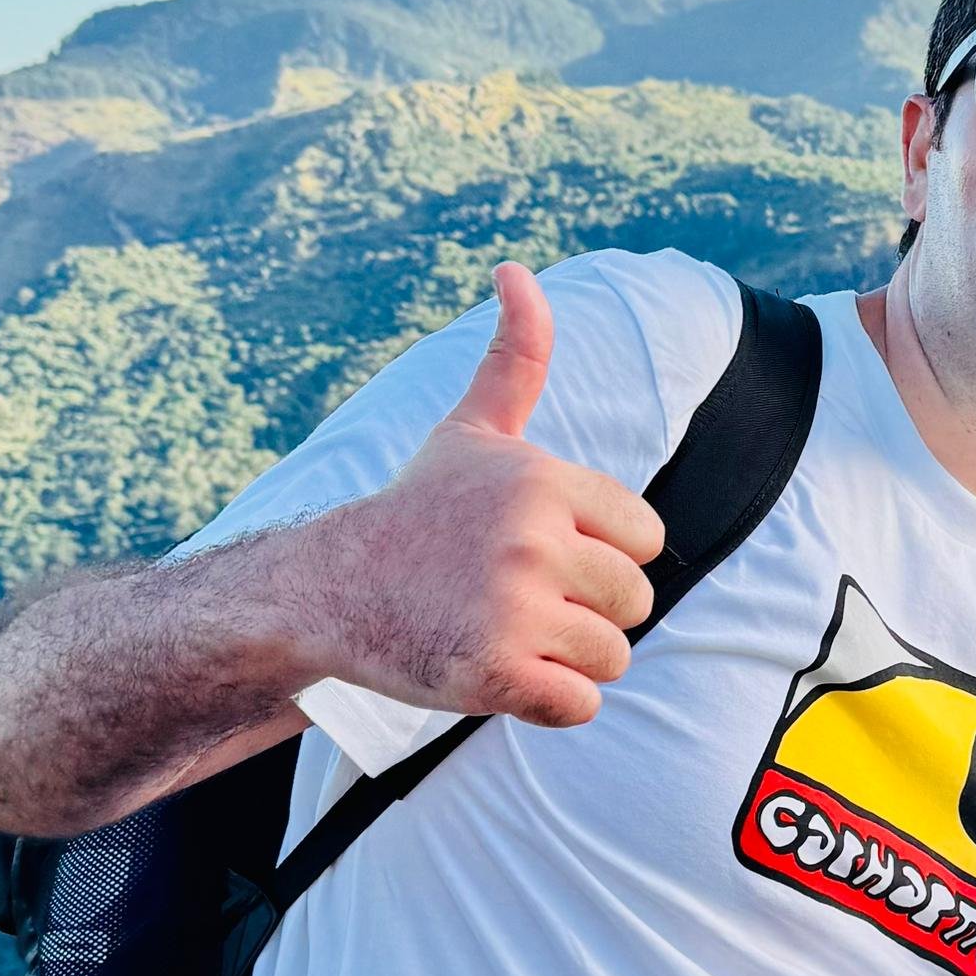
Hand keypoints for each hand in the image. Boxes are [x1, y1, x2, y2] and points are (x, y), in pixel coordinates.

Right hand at [310, 265, 665, 728]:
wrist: (329, 589)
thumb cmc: (416, 512)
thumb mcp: (470, 430)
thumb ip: (515, 359)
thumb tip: (517, 269)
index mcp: (542, 482)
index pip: (646, 538)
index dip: (601, 554)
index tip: (542, 553)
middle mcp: (531, 541)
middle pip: (635, 602)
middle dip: (587, 611)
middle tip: (519, 601)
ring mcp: (513, 610)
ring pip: (612, 657)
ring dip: (568, 660)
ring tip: (506, 634)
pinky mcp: (494, 674)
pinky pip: (579, 706)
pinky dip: (549, 703)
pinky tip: (501, 673)